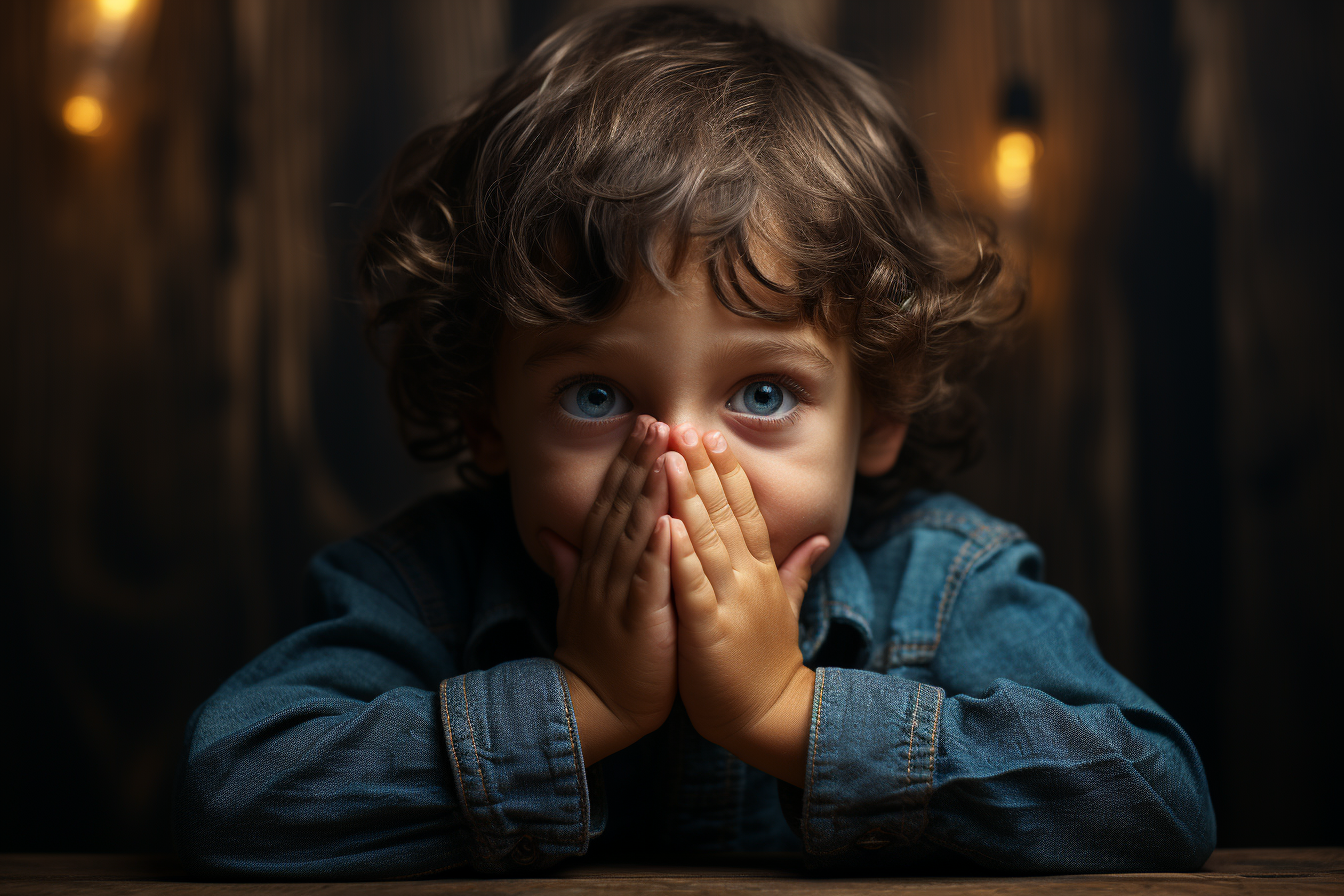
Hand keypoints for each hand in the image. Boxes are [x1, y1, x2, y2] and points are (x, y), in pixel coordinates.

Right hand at [544, 415, 675, 764]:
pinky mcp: (636, 623)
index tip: (645, 425)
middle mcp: (604, 573)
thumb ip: (570, 565)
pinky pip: (645, 583)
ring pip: (633, 535)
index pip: (612, 503)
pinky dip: (655, 552)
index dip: (627, 463)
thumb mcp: (579, 604)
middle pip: (621, 507)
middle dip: (639, 462)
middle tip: (656, 419)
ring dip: (647, 492)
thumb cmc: (599, 657)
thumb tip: (552, 534)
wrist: (594, 709)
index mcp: (598, 567)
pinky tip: (668, 521)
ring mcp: (617, 596)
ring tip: (664, 453)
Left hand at [662, 424, 828, 785]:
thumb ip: (798, 568)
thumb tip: (817, 537)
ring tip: (671, 457)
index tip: (711, 437)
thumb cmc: (768, 663)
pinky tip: (667, 524)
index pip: (746, 510)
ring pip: (709, 539)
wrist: (770, 718)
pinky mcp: (710, 630)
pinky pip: (694, 586)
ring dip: (690, 496)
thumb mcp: (787, 607)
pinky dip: (681, 554)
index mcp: (762, 571)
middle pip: (726, 512)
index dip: (728, 472)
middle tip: (684, 426)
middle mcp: (749, 578)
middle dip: (703, 468)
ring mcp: (731, 602)